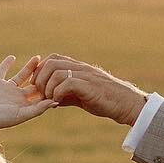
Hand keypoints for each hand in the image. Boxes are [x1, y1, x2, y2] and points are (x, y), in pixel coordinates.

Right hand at [0, 56, 59, 131]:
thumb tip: (55, 102)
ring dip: (29, 67)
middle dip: (43, 75)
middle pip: (33, 84)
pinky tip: (12, 57)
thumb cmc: (0, 119)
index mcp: (24, 105)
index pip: (40, 95)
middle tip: (54, 65)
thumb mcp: (22, 114)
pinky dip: (6, 64)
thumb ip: (38, 108)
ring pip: (20, 75)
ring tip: (38, 57)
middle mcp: (16, 96)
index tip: (61, 79)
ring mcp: (6, 89)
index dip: (51, 88)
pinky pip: (2, 71)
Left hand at [21, 55, 146, 125]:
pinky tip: (58, 102)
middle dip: (40, 79)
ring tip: (49, 99)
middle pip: (51, 63)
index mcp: (77, 67)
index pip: (52, 59)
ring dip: (48, 88)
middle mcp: (80, 68)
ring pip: (57, 72)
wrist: (125, 103)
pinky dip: (58, 93)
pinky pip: (67, 83)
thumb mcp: (81, 95)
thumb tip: (50, 98)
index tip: (38, 86)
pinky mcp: (89, 86)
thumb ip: (66, 93)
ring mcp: (85, 75)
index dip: (40, 71)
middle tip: (41, 94)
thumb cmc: (104, 99)